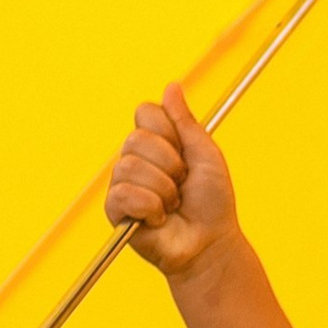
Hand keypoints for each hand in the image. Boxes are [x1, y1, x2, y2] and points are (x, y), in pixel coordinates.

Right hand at [106, 83, 243, 280]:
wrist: (209, 241)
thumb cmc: (212, 202)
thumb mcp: (205, 154)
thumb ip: (186, 121)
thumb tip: (172, 86)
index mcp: (157, 142)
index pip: (145, 112)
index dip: (169, 131)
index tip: (185, 152)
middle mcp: (136, 158)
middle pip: (136, 138)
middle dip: (170, 163)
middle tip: (182, 183)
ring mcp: (124, 183)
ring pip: (130, 166)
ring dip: (163, 189)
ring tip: (173, 204)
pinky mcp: (116, 210)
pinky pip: (124, 193)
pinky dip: (150, 207)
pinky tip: (159, 218)